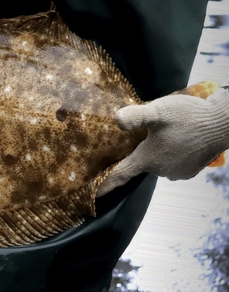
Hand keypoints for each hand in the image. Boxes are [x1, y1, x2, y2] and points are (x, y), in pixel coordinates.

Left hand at [98, 87, 228, 195]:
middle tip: (138, 136)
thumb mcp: (159, 111)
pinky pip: (170, 161)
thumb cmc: (189, 117)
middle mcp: (161, 170)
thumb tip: (117, 120)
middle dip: (135, 153)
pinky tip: (173, 138)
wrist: (223, 124)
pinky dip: (168, 152)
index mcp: (148, 159)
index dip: (105, 184)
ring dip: (154, 150)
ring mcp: (176, 172)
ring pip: (156, 161)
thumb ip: (137, 116)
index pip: (120, 175)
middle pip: (138, 164)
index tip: (92, 194)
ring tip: (160, 134)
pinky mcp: (189, 170)